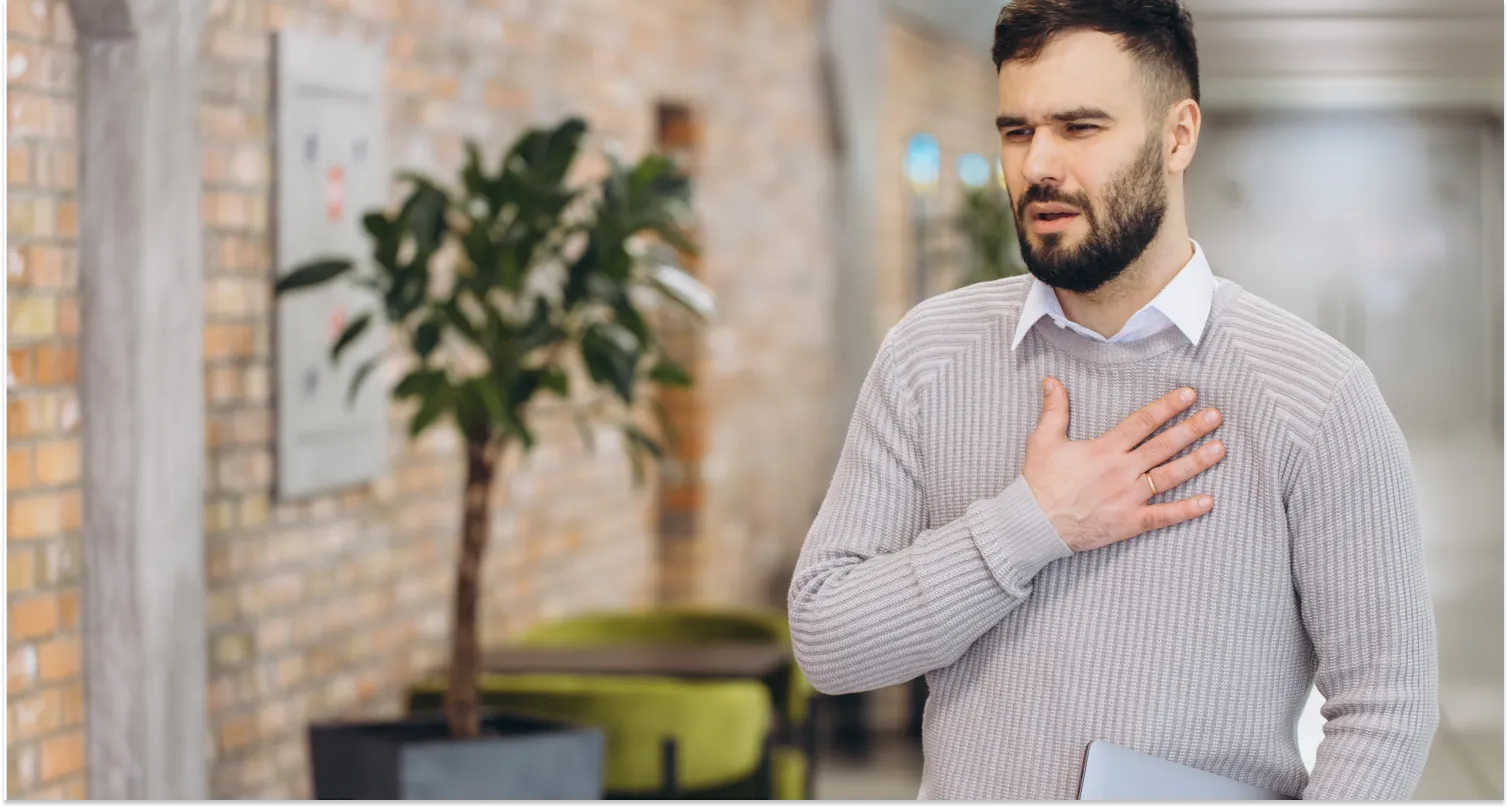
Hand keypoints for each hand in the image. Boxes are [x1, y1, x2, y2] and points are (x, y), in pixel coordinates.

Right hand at [1023, 378, 1224, 552]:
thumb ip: (1054, 409)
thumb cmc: (1038, 482)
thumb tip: (1051, 379)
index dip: (1167, 406)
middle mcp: (1121, 471)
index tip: (1189, 393)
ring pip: (1169, 476)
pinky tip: (1208, 501)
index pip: (1143, 422)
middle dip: (1192, 428)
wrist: (1034, 524)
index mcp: (1104, 449)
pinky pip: (1163, 516)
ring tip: (1220, 448)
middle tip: (1216, 415)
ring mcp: (1128, 498)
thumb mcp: (1043, 440)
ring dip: (1197, 462)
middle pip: (1163, 445)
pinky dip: (1186, 510)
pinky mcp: (1129, 522)